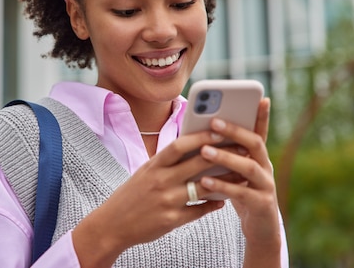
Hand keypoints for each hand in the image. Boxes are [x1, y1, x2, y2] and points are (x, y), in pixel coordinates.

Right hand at [72, 129, 231, 267]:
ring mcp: (166, 201)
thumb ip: (167, 162)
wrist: (112, 224)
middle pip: (196, 164)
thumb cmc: (132, 194)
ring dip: (225, 181)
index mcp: (153, 165)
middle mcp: (160, 181)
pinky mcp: (171, 220)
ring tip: (241, 175)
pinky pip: (198, 211)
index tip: (219, 129)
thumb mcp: (145, 172)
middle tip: (241, 147)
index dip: (200, 136)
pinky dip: (212, 205)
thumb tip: (194, 147)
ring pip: (203, 188)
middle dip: (221, 155)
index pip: (179, 145)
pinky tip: (223, 201)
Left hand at [197, 98, 281, 266]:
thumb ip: (224, 153)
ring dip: (226, 157)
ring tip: (204, 151)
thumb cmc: (241, 194)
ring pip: (249, 166)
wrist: (260, 229)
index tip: (260, 97)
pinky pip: (242, 193)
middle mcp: (266, 166)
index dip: (261, 115)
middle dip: (234, 130)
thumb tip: (200, 132)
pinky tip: (205, 181)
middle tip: (213, 121)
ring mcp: (266, 185)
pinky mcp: (261, 204)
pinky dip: (223, 186)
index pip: (259, 130)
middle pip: (254, 143)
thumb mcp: (233, 171)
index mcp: (258, 156)